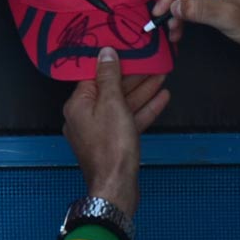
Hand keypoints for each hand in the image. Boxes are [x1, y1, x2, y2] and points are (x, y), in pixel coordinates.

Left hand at [60, 48, 168, 214]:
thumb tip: (105, 53)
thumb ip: (110, 77)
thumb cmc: (112, 147)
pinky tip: (162, 97)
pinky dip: (144, 110)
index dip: (113, 62)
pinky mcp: (115, 143)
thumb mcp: (112, 104)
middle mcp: (85, 116)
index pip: (94, 76)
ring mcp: (101, 131)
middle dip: (133, 76)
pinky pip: (129, 120)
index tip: (128, 51)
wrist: (118, 188)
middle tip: (152, 62)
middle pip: (111, 89)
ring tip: (162, 75)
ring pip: (123, 105)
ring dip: (143, 90)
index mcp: (77, 105)